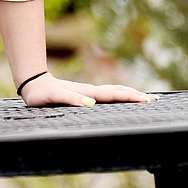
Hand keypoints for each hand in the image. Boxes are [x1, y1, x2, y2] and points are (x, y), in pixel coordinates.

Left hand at [19, 72, 155, 107]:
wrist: (33, 84)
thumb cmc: (42, 94)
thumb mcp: (54, 97)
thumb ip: (70, 99)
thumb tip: (90, 103)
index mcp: (87, 92)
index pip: (113, 95)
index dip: (129, 98)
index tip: (145, 100)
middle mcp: (91, 91)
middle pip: (118, 92)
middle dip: (136, 96)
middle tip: (154, 100)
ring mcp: (89, 92)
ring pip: (114, 91)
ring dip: (130, 94)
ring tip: (146, 98)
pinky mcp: (85, 94)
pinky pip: (107, 94)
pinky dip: (119, 95)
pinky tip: (123, 98)